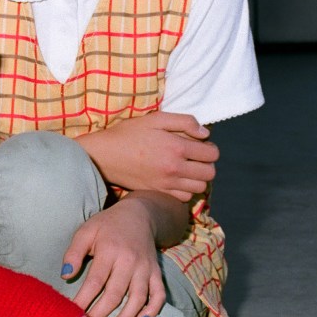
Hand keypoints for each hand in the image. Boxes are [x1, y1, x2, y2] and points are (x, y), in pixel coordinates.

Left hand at [61, 200, 166, 316]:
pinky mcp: (156, 272)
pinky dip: (153, 309)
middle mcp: (130, 261)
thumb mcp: (85, 231)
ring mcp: (145, 268)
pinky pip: (159, 294)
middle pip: (115, 294)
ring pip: (138, 298)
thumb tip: (65, 275)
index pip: (95, 282)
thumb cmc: (107, 225)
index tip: (73, 314)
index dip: (84, 300)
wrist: (139, 214)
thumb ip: (73, 253)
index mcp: (110, 251)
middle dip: (100, 313)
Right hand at [81, 111, 216, 199]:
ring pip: (200, 187)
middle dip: (208, 164)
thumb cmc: (129, 134)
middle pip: (210, 173)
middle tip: (197, 157)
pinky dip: (186, 189)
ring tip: (188, 169)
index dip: (211, 148)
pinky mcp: (159, 192)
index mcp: (177, 147)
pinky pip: (184, 197)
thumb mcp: (156, 118)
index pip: (211, 154)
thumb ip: (184, 122)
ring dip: (198, 178)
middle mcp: (175, 168)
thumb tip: (205, 133)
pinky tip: (178, 180)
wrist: (105, 156)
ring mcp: (167, 183)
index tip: (202, 145)